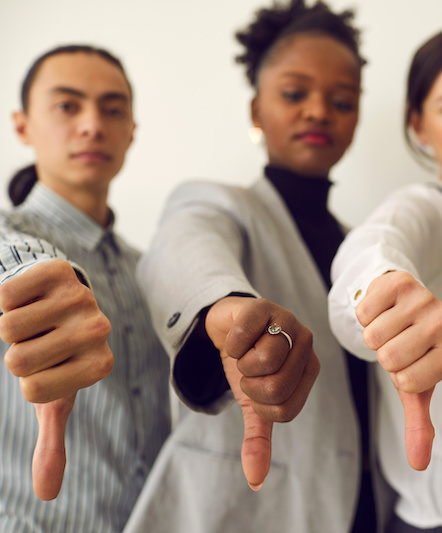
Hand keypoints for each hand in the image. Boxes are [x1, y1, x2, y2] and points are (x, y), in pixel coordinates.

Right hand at [0, 260, 112, 499]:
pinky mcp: (60, 273)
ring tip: (37, 321)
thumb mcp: (54, 398)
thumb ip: (53, 443)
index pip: (33, 390)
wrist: (60, 300)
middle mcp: (99, 331)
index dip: (27, 381)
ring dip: (11, 325)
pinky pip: (5, 295)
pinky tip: (31, 297)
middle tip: (39, 343)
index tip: (47, 369)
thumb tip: (47, 495)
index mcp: (99, 366)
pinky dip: (6, 298)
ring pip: (8, 327)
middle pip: (17, 360)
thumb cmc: (55, 356)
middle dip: (15, 353)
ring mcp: (83, 299)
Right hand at [205, 296, 318, 490]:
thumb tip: (255, 482)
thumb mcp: (252, 405)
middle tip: (247, 371)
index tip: (255, 390)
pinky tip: (237, 335)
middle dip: (249, 385)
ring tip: (244, 351)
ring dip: (240, 362)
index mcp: (310, 370)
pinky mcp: (263, 306)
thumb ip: (258, 439)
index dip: (260, 407)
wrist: (228, 326)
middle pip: (276, 387)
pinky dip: (230, 343)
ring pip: (263, 361)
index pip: (284, 410)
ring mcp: (287, 322)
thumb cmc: (248, 364)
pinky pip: (242, 337)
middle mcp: (306, 344)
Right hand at [356, 271, 441, 469]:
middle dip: (384, 354)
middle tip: (397, 342)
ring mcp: (427, 297)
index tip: (409, 361)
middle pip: (390, 357)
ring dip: (373, 334)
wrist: (402, 303)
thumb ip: (419, 425)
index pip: (408, 380)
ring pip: (375, 335)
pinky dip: (365, 313)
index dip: (399, 375)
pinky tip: (382, 309)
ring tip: (390, 326)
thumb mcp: (415, 387)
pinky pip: (365, 310)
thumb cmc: (412, 349)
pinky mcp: (402, 280)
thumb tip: (418, 465)